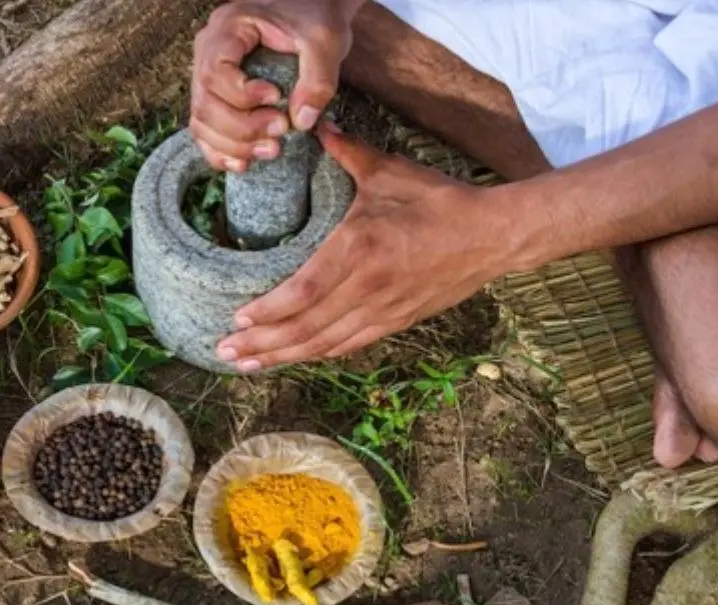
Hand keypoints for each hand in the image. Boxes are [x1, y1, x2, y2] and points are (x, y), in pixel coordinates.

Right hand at [190, 0, 362, 171]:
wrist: (312, 10)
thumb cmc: (314, 18)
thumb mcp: (325, 40)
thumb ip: (318, 78)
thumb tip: (302, 122)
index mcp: (228, 28)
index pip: (215, 72)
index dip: (242, 96)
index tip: (276, 98)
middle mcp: (208, 50)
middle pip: (204, 103)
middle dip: (241, 128)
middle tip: (280, 132)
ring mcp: (207, 75)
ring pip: (201, 121)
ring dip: (233, 146)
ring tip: (271, 150)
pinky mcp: (216, 96)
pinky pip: (204, 130)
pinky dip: (220, 152)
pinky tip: (244, 163)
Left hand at [216, 124, 518, 371]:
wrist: (494, 236)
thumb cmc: (441, 201)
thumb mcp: (390, 172)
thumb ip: (347, 153)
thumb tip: (316, 127)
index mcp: (361, 249)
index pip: (304, 292)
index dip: (268, 312)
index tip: (237, 318)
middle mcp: (369, 288)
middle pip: (306, 327)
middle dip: (261, 344)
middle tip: (224, 352)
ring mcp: (384, 310)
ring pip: (324, 344)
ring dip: (282, 357)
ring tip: (246, 363)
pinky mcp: (396, 322)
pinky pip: (348, 345)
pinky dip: (316, 353)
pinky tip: (292, 358)